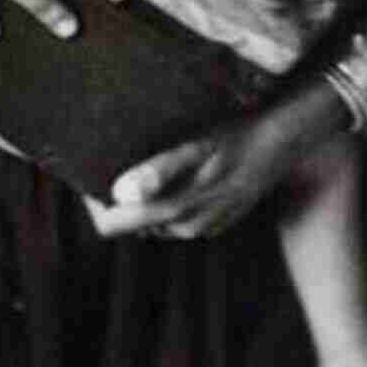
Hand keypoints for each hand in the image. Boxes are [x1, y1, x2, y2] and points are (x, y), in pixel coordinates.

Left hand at [88, 77, 349, 240]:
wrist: (283, 143)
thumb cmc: (237, 137)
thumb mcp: (196, 148)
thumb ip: (158, 172)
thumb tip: (119, 193)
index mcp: (175, 211)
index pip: (112, 225)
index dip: (91, 203)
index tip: (83, 171)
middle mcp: (185, 228)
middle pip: (129, 224)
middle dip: (113, 198)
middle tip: (105, 159)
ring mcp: (201, 228)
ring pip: (151, 220)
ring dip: (140, 198)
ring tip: (135, 160)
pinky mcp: (213, 222)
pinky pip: (174, 216)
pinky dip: (164, 198)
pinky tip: (171, 170)